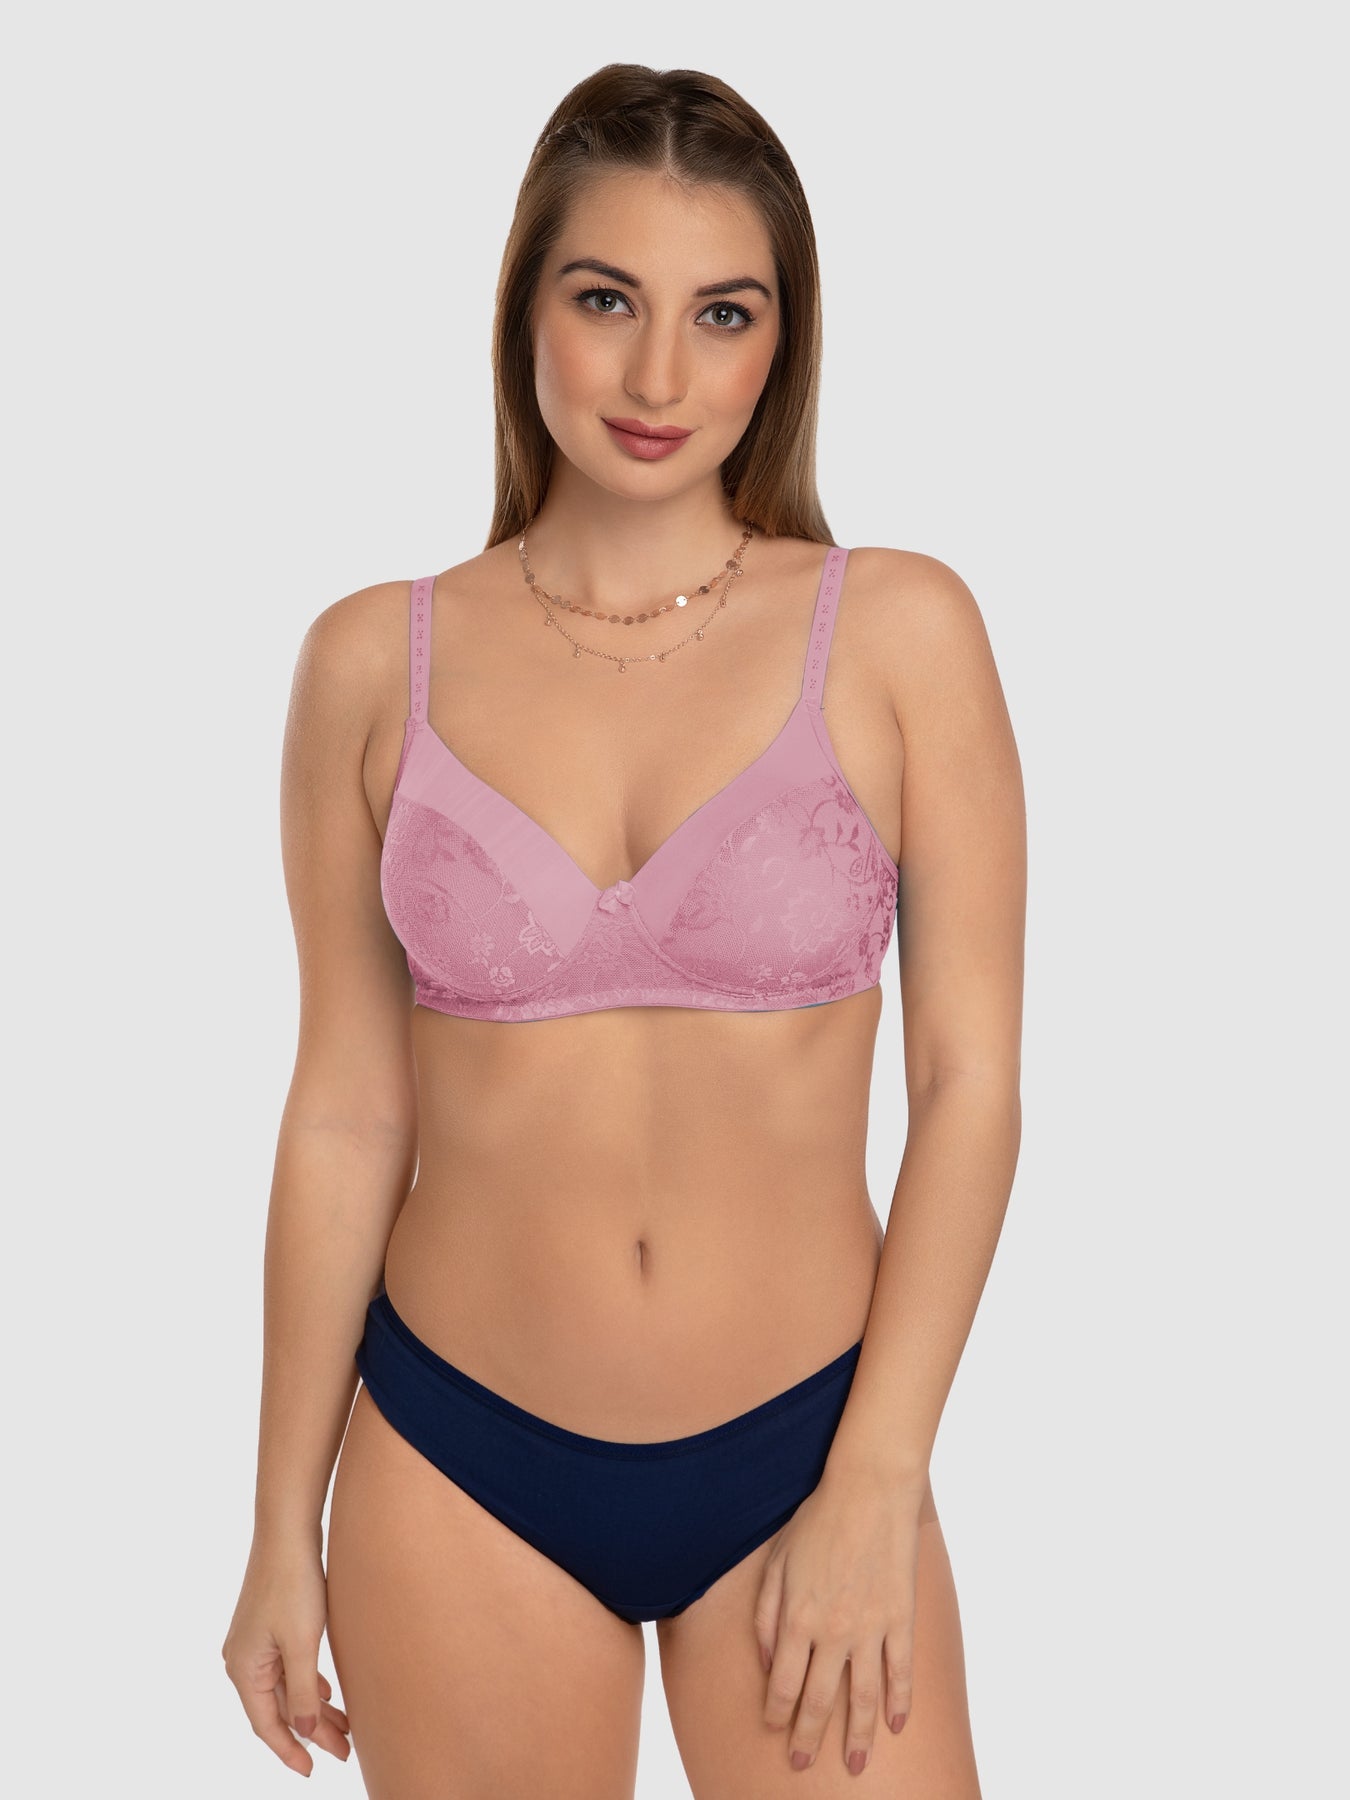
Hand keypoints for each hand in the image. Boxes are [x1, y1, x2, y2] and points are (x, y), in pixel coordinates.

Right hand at [221, 1542, 351, 1777]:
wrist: (288, 1531)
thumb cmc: (293, 1585)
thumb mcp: (302, 1644)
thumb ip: (303, 1693)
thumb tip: (304, 1734)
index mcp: (244, 1669)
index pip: (266, 1725)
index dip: (289, 1751)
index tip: (311, 1772)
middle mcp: (243, 1660)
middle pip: (279, 1708)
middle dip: (311, 1731)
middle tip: (345, 1751)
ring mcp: (255, 1642)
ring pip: (286, 1688)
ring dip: (314, 1707)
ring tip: (345, 1727)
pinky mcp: (270, 1625)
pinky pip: (288, 1667)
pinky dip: (308, 1683)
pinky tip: (327, 1691)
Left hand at [753, 1463, 922, 1775]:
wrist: (867, 1490)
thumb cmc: (816, 1520)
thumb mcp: (776, 1562)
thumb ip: (767, 1616)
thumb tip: (769, 1663)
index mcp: (798, 1619)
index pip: (784, 1684)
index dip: (777, 1712)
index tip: (774, 1729)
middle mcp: (833, 1632)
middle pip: (821, 1701)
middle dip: (809, 1737)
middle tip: (803, 1764)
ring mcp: (871, 1628)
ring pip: (865, 1697)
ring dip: (860, 1735)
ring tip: (857, 1764)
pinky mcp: (901, 1618)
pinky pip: (901, 1670)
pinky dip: (901, 1701)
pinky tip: (898, 1724)